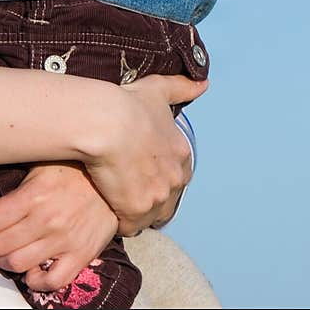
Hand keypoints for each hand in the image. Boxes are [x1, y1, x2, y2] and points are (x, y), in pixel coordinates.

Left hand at [0, 162, 118, 291]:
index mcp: (32, 195)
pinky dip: (35, 281)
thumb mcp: (39, 164)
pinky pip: (53, 280)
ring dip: (3, 261)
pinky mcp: (81, 255)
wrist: (113, 181)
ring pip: (18, 264)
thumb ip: (16, 181)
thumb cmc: (72, 169)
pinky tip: (29, 272)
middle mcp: (46, 220)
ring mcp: (64, 240)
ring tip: (3, 252)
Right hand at [83, 74, 206, 234]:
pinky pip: (128, 225)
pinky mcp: (136, 210)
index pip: (175, 176)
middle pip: (165, 200)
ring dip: (133, 211)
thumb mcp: (158, 90)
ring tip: (112, 200)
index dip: (156, 176)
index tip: (138, 171)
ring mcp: (157, 197)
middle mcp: (175, 179)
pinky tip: (105, 207)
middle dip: (147, 197)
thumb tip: (204, 84)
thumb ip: (182, 87)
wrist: (106, 121)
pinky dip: (118, 219)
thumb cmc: (128, 104)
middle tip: (124, 187)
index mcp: (181, 154)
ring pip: (148, 216)